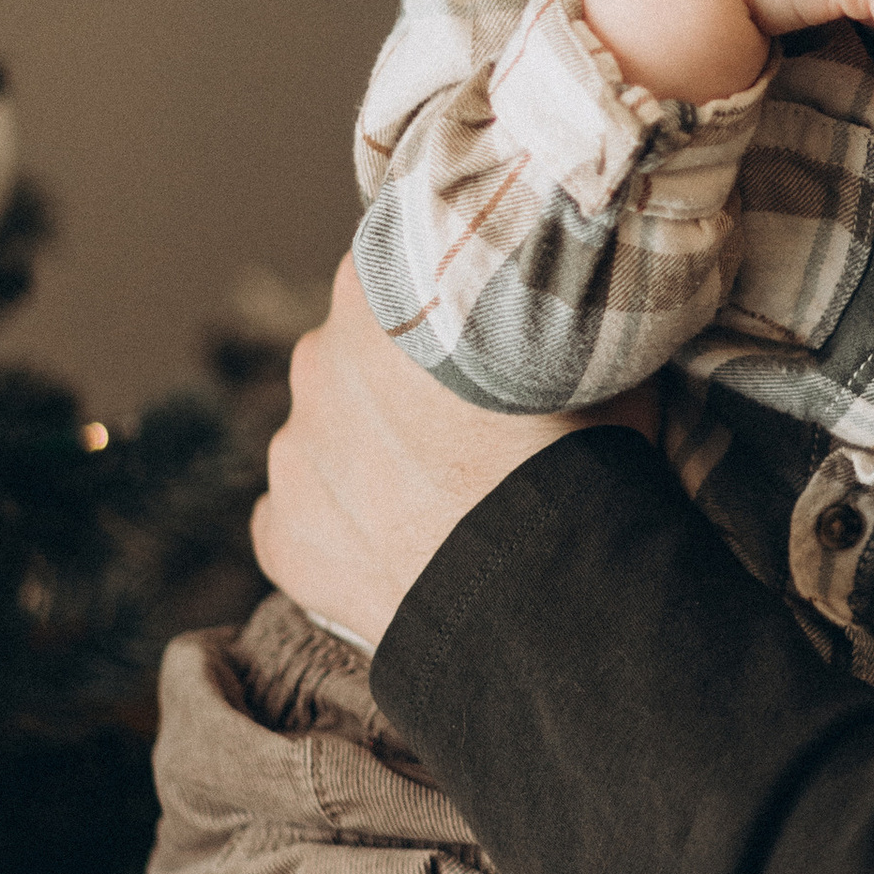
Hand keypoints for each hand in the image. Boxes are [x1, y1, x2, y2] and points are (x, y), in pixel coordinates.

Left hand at [250, 255, 625, 647]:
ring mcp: (292, 454)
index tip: (478, 342)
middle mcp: (317, 360)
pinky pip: (305, 518)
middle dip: (402, 387)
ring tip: (444, 502)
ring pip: (330, 438)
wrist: (548, 600)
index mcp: (381, 294)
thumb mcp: (591, 350)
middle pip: (357, 357)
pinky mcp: (282, 536)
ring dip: (371, 460)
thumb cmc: (582, 459)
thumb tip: (570, 284)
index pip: (401, 273)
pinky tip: (406, 550)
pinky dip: (345, 530)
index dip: (443, 310)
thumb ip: (551, 310)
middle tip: (472, 431)